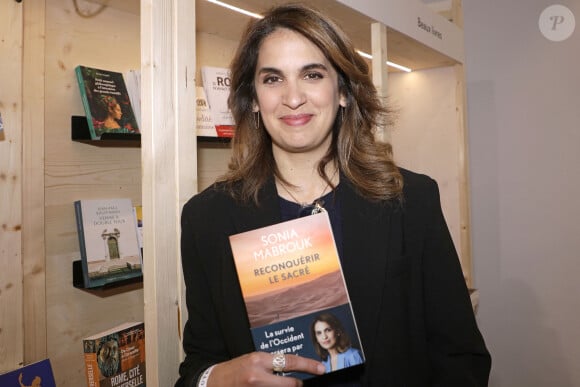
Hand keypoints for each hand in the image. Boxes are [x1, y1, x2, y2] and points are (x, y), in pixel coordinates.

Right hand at [207, 352, 324, 385]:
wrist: (211, 382)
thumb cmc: (233, 370)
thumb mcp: (252, 361)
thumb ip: (271, 364)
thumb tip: (292, 367)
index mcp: (259, 360)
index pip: (291, 361)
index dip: (309, 365)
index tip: (321, 368)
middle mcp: (258, 375)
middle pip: (291, 384)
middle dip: (297, 385)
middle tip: (298, 384)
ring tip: (275, 384)